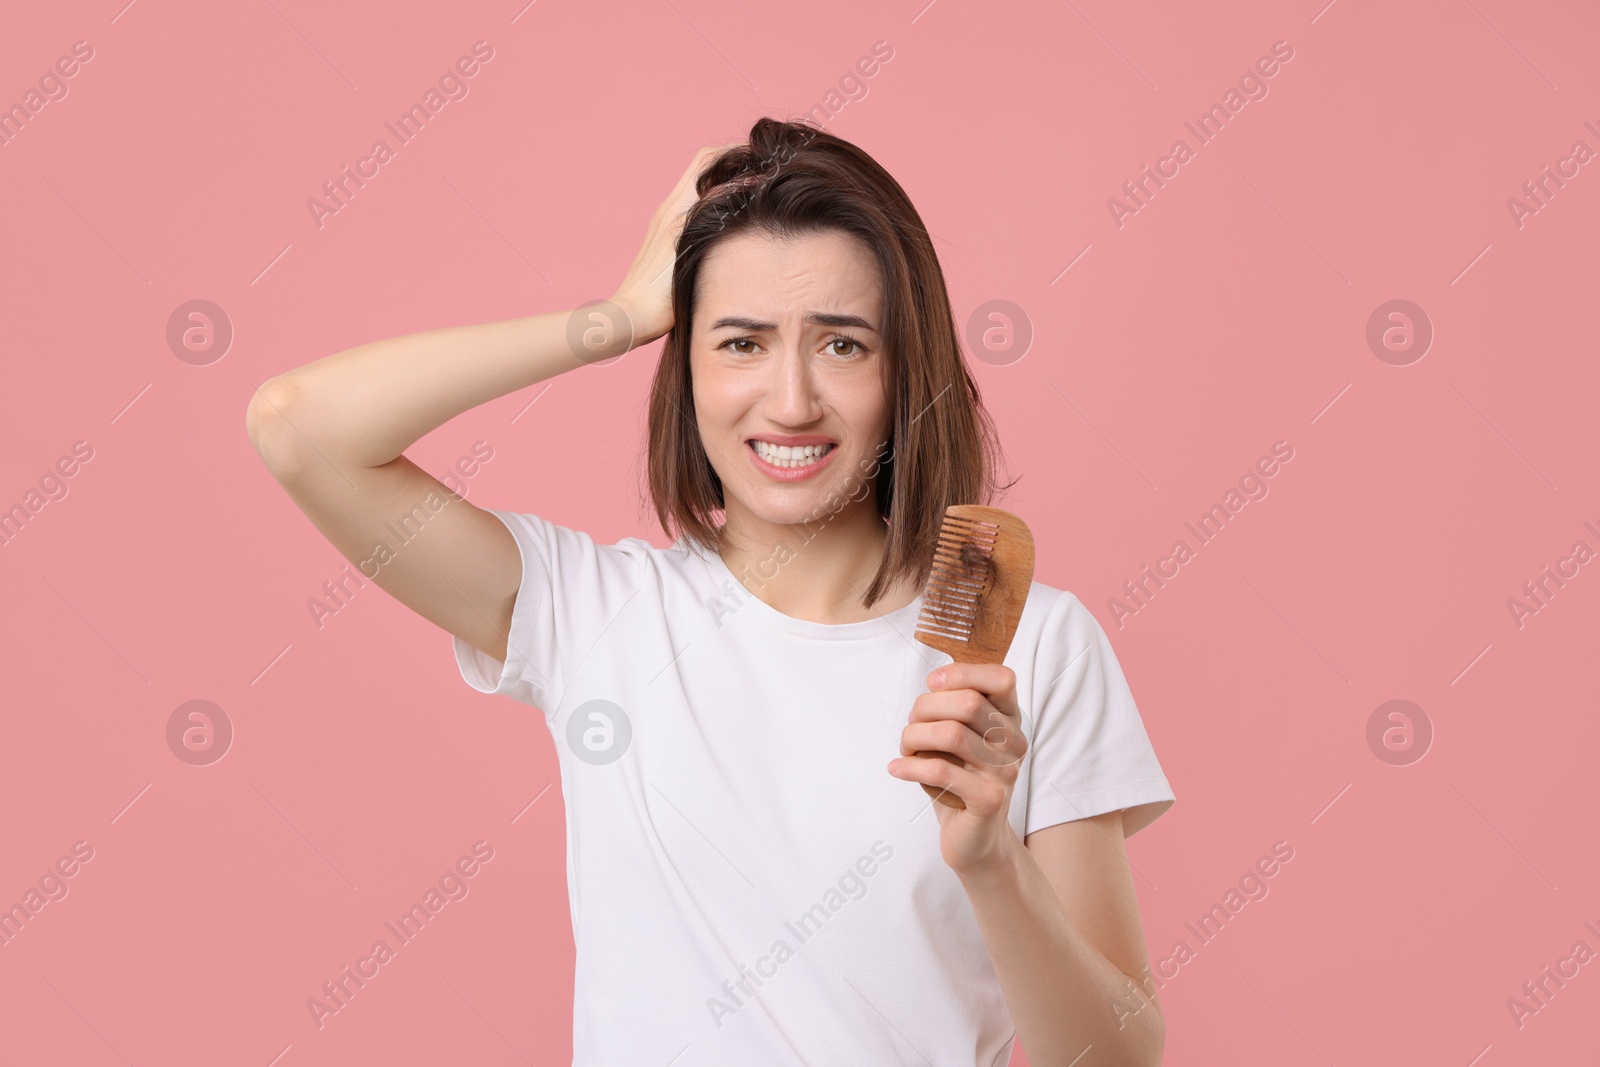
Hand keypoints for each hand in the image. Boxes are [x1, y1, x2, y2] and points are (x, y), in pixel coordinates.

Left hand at [610, 141, 743, 345]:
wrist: (632, 316)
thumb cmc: (660, 295)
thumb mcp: (692, 253)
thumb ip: (714, 221)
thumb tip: (742, 192)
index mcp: (677, 207)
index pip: (708, 160)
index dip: (735, 152)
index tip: (761, 157)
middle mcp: (669, 208)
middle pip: (704, 167)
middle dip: (732, 162)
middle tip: (762, 171)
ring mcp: (664, 221)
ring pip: (699, 187)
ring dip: (723, 182)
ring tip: (752, 193)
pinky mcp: (663, 237)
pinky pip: (693, 207)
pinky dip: (714, 203)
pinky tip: (730, 222)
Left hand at [888, 663, 1027, 877]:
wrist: (974, 838)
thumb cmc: (960, 779)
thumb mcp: (961, 737)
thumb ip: (955, 708)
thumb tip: (935, 682)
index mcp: (1010, 720)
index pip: (1002, 678)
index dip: (963, 673)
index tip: (932, 685)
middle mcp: (1014, 742)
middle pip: (968, 702)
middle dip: (925, 708)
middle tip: (910, 726)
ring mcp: (1005, 772)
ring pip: (951, 733)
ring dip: (914, 736)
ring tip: (905, 748)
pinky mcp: (989, 800)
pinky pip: (941, 771)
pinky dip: (910, 766)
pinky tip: (897, 768)